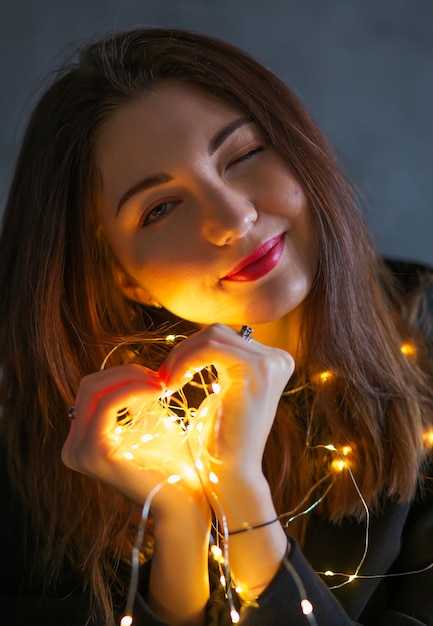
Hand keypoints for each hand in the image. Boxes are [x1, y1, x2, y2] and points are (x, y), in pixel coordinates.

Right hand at [61, 364, 208, 521]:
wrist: (183, 500)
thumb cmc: (171, 462)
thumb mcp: (147, 422)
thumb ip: (131, 398)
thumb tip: (129, 373)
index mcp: (81, 441)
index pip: (90, 390)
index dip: (121, 375)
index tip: (154, 375)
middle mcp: (72, 448)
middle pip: (88, 386)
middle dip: (124, 373)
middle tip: (158, 377)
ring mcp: (78, 452)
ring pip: (94, 390)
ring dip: (130, 378)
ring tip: (160, 383)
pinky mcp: (94, 452)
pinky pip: (107, 404)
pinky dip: (133, 389)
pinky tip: (158, 391)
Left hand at [159, 324, 294, 501]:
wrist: (231, 475)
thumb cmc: (221, 441)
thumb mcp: (223, 393)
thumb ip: (221, 364)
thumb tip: (202, 338)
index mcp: (274, 362)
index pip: (224, 337)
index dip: (192, 351)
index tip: (169, 374)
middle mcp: (279, 359)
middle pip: (218, 332)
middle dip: (184, 351)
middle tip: (162, 377)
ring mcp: (271, 363)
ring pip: (212, 336)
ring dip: (180, 357)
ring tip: (165, 382)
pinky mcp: (256, 370)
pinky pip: (209, 348)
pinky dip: (184, 362)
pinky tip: (172, 385)